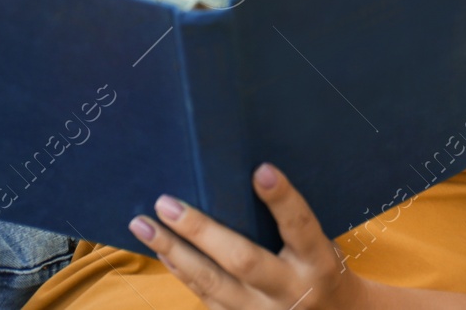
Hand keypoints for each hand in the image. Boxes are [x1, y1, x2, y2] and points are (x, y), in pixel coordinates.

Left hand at [130, 163, 366, 309]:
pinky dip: (181, 271)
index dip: (282, 199)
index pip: (300, 226)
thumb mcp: (321, 243)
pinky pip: (205, 297)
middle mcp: (291, 289)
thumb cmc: (321, 266)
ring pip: (212, 283)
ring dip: (173, 252)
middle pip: (243, 260)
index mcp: (318, 261)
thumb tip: (249, 172)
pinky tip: (162, 250)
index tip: (261, 169)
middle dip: (201, 231)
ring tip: (143, 225)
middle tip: (166, 203)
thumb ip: (291, 219)